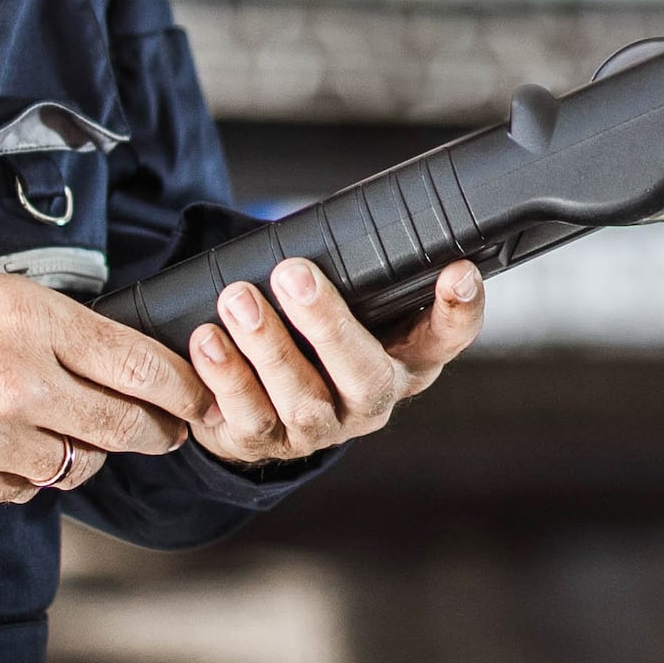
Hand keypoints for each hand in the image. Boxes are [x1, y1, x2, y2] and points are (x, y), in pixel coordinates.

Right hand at [0, 259, 209, 503]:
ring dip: (93, 452)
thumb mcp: (17, 298)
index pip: (140, 367)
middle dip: (158, 431)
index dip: (182, 388)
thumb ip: (77, 336)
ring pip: (80, 466)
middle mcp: (19, 387)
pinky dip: (37, 472)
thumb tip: (140, 372)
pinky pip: (29, 489)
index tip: (198, 398)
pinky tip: (25, 446)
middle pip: (123, 425)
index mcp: (36, 326)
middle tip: (169, 429)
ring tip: (86, 434)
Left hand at [184, 259, 481, 469]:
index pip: (447, 338)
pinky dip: (220, 378)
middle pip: (364, 375)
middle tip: (293, 274)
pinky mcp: (262, 443)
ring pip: (300, 400)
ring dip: (265, 348)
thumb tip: (332, 219)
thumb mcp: (346, 305)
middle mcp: (368, 401)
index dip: (460, 311)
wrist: (254, 404)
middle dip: (327, 324)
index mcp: (403, 360)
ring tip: (235, 299)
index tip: (458, 271)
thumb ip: (352, 274)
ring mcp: (318, 429)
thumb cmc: (306, 334)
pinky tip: (204, 343)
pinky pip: (243, 417)